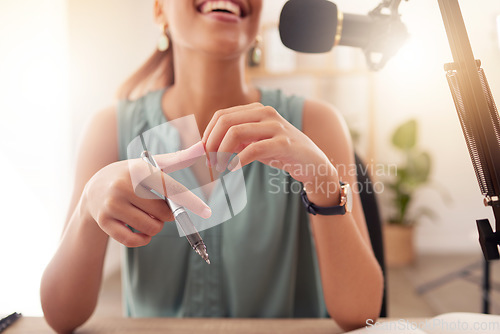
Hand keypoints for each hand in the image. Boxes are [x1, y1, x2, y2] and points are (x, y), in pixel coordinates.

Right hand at [83, 141, 210, 246]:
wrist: (93, 188)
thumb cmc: (131, 175)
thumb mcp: (151, 164)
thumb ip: (178, 158)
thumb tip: (203, 146)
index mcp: (139, 170)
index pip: (171, 189)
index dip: (191, 202)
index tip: (207, 212)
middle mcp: (123, 185)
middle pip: (164, 214)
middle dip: (168, 215)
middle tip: (157, 208)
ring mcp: (111, 204)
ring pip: (151, 228)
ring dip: (155, 227)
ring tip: (147, 216)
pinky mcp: (103, 221)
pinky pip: (133, 240)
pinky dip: (142, 239)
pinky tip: (140, 231)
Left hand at [202, 103, 336, 186]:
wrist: (312, 163)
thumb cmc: (280, 152)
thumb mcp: (254, 142)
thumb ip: (234, 141)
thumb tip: (204, 147)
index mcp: (256, 109)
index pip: (221, 116)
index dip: (207, 135)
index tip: (203, 154)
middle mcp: (265, 113)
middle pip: (225, 121)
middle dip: (211, 143)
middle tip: (209, 162)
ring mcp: (276, 126)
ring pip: (236, 132)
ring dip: (221, 153)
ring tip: (219, 168)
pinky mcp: (284, 144)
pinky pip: (253, 149)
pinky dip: (238, 161)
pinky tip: (233, 169)